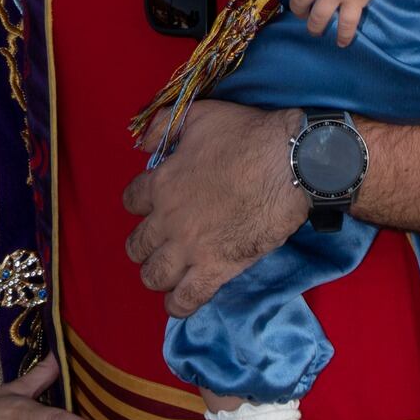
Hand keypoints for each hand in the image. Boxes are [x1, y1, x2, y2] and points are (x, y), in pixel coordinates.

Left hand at [123, 100, 303, 314]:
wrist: (288, 163)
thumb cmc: (246, 136)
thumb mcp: (199, 115)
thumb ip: (163, 126)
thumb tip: (142, 146)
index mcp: (161, 183)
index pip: (131, 201)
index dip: (141, 201)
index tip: (154, 201)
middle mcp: (167, 220)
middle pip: (136, 245)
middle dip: (144, 243)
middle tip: (161, 240)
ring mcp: (190, 249)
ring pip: (153, 275)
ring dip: (156, 273)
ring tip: (168, 270)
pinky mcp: (215, 270)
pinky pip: (185, 300)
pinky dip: (178, 304)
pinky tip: (180, 300)